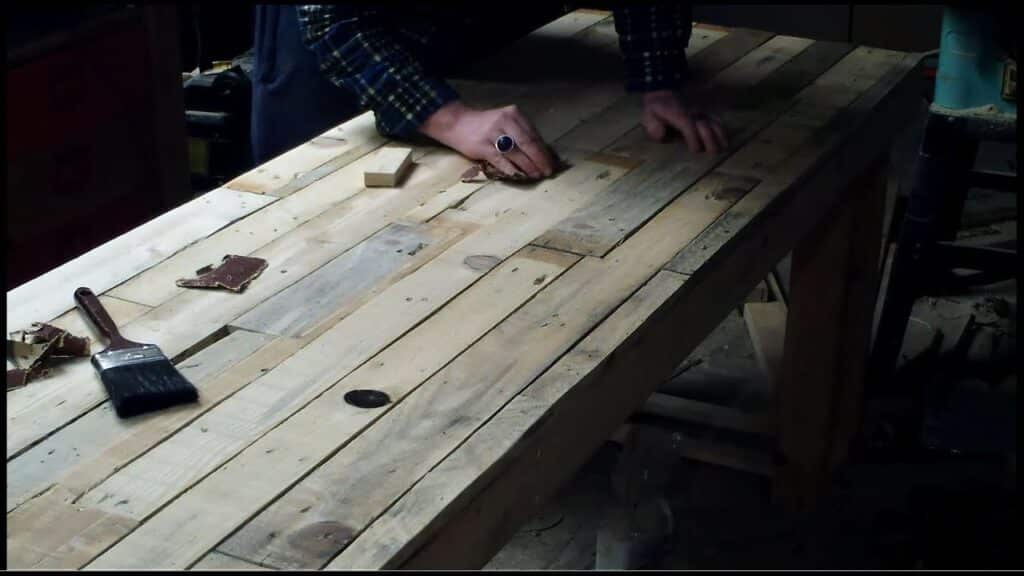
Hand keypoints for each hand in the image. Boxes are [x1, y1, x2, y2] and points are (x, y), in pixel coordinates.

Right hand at [418, 101, 554, 178]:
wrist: (457, 123)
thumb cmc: (486, 126)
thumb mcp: (505, 123)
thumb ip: (521, 134)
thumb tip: (541, 154)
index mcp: (514, 114)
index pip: (534, 135)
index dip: (544, 151)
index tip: (552, 163)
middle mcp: (504, 121)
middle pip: (528, 144)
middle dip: (540, 160)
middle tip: (547, 172)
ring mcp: (493, 133)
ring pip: (516, 153)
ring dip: (528, 167)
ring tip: (536, 175)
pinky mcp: (482, 146)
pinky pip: (500, 160)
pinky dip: (511, 169)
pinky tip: (518, 175)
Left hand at [641, 89, 727, 154]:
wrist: (664, 92)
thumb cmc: (655, 110)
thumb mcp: (648, 117)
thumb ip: (653, 126)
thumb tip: (661, 133)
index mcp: (677, 115)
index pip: (689, 126)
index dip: (694, 138)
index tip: (694, 150)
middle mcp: (692, 113)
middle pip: (705, 125)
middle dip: (710, 139)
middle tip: (713, 153)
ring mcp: (700, 111)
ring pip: (714, 122)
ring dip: (719, 135)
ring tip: (724, 147)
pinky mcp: (705, 112)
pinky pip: (716, 119)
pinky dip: (721, 129)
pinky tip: (725, 140)